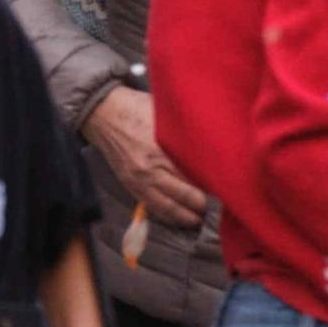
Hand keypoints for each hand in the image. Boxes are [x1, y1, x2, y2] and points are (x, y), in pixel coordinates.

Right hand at [81, 87, 206, 228]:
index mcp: (158, 150)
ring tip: (201, 219)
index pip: (189, 175)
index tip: (224, 188)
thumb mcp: (163, 113)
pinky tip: (180, 218)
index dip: (208, 184)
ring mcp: (137, 180)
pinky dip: (167, 215)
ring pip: (166, 206)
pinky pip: (151, 206)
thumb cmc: (136, 108)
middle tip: (220, 207)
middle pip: (181, 194)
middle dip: (200, 204)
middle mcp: (148, 169)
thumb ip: (183, 129)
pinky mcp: (130, 185)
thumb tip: (211, 137)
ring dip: (185, 216)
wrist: (103, 114)